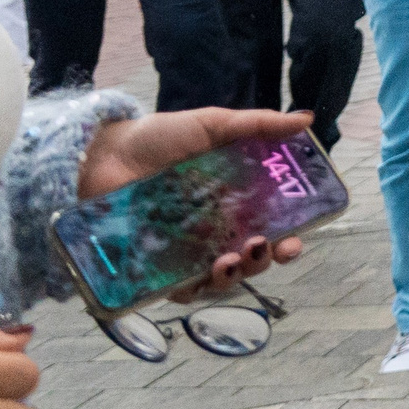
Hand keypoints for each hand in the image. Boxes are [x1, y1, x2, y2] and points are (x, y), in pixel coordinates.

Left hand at [80, 109, 313, 298]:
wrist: (102, 155)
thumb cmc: (158, 139)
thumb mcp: (212, 125)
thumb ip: (257, 125)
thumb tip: (306, 120)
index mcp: (236, 200)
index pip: (272, 226)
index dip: (288, 239)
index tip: (295, 241)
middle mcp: (216, 230)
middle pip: (251, 257)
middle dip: (264, 261)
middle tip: (263, 247)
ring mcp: (186, 251)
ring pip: (220, 278)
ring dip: (234, 277)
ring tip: (230, 260)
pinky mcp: (155, 267)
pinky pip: (180, 288)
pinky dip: (195, 289)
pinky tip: (202, 276)